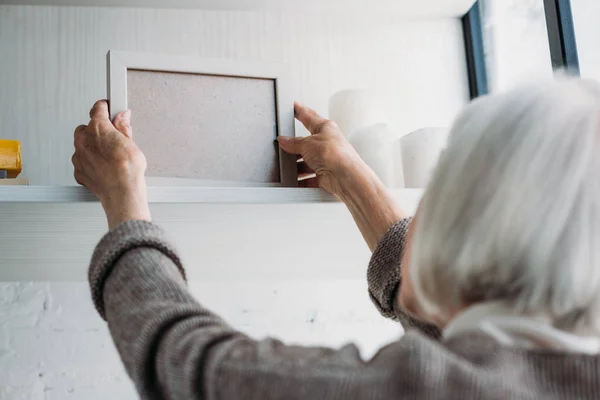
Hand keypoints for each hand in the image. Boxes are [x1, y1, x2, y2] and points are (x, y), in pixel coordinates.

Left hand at [72, 100, 150, 228]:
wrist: (122, 193)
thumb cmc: (127, 171)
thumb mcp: (132, 143)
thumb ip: (124, 127)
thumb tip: (123, 117)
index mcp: (98, 128)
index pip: (98, 109)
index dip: (106, 107)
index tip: (110, 108)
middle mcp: (84, 140)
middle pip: (87, 127)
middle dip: (98, 130)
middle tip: (113, 136)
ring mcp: (79, 156)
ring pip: (82, 144)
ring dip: (92, 146)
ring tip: (109, 155)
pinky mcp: (79, 171)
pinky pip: (82, 161)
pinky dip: (90, 162)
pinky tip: (104, 167)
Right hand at [278, 102, 362, 196]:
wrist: (345, 176)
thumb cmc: (335, 154)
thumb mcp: (307, 143)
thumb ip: (294, 142)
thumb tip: (284, 140)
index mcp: (326, 128)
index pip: (310, 116)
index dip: (301, 111)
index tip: (294, 106)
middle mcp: (328, 143)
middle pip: (306, 143)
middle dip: (295, 147)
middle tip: (284, 146)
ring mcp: (326, 160)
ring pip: (307, 162)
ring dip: (298, 166)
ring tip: (288, 167)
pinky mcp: (325, 175)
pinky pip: (309, 178)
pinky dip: (302, 180)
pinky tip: (296, 181)